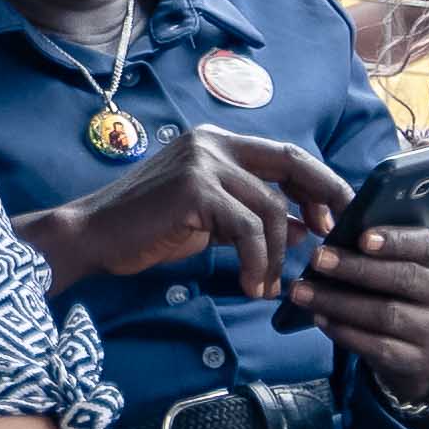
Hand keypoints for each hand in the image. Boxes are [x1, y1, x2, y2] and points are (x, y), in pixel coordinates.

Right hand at [23, 126, 344, 300]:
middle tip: (335, 238)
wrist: (93, 236)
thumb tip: (307, 227)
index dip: (319, 183)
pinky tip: (251, 285)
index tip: (334, 217)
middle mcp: (213, 143)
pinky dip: (257, 262)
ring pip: (270, 208)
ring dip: (277, 254)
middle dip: (325, 197)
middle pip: (291, 164)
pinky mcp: (195, 189)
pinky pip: (248, 229)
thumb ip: (252, 216)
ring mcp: (203, 162)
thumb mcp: (211, 220)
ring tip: (268, 284)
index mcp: (216, 143)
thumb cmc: (146, 229)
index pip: (285, 154)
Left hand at [289, 220, 428, 407]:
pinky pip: (376, 346)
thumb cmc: (401, 280)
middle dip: (355, 269)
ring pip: (385, 314)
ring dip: (337, 302)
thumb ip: (379, 240)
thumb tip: (336, 227)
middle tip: (316, 259)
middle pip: (403, 279)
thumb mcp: (403, 256)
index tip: (362, 239)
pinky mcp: (417, 358)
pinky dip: (343, 331)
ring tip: (301, 291)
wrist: (421, 336)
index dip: (397, 241)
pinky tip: (319, 317)